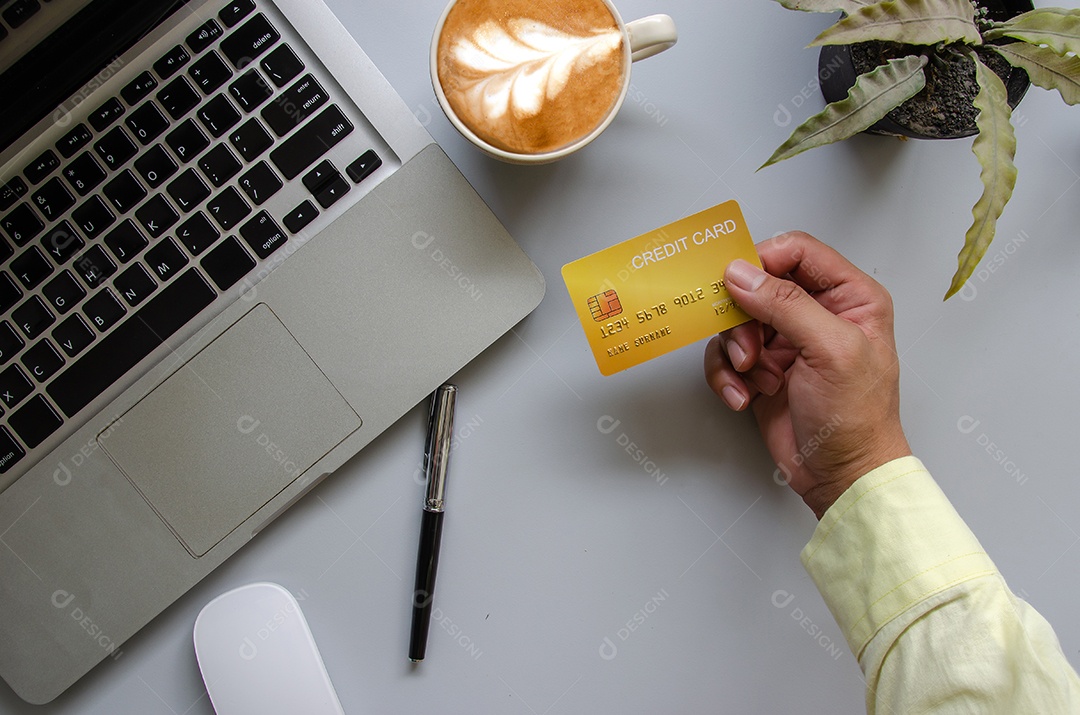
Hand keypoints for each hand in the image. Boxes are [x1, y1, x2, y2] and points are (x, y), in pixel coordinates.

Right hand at [704, 231, 910, 517]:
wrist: (841, 475)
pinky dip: (727, 376)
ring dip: (735, 351)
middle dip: (743, 317)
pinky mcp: (762, 369)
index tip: (738, 285)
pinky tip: (744, 396)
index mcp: (850, 296)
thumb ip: (786, 304)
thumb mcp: (831, 350)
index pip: (797, 251)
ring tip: (750, 377)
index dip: (763, 262)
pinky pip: (726, 356)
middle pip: (758, 286)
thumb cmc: (857, 417)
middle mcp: (817, 313)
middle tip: (748, 348)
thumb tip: (741, 273)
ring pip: (736, 321)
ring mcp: (787, 341)